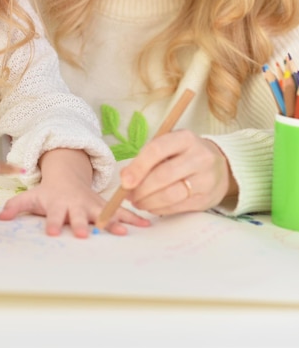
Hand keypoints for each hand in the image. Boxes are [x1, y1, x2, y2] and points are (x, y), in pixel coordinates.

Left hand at [0, 148, 149, 237]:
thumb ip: (17, 206)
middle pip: (79, 216)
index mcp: (58, 204)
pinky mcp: (105, 205)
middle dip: (82, 224)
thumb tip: (0, 216)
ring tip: (122, 232)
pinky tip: (146, 225)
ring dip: (112, 222)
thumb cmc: (50, 192)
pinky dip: (133, 217)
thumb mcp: (32, 196)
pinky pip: (120, 211)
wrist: (69, 176)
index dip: (53, 223)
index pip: (54, 215)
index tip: (53, 232)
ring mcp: (92, 204)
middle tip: (85, 233)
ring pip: (103, 213)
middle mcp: (77, 205)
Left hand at [119, 130, 237, 215]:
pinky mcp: (206, 199)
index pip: (157, 150)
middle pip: (163, 175)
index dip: (138, 167)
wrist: (221, 167)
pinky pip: (177, 207)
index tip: (124, 181)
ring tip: (138, 202)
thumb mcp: (170, 147)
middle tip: (129, 195)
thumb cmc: (186, 155)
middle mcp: (199, 157)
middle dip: (141, 189)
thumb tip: (125, 177)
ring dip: (148, 201)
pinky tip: (151, 206)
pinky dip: (159, 209)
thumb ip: (147, 158)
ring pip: (170, 195)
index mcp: (185, 138)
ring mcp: (205, 179)